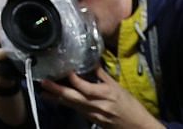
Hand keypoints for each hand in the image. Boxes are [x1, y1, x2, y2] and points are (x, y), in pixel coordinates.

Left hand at [39, 69, 159, 128]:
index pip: (86, 88)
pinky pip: (77, 111)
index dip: (74, 80)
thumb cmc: (131, 105)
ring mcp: (94, 115)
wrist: (138, 126)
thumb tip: (91, 61)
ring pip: (73, 105)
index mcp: (106, 94)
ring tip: (44, 92)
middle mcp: (98, 105)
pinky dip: (67, 104)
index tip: (64, 70)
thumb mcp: (118, 86)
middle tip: (44, 83)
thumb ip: (102, 75)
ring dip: (58, 99)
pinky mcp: (93, 120)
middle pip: (75, 98)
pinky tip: (58, 100)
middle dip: (58, 90)